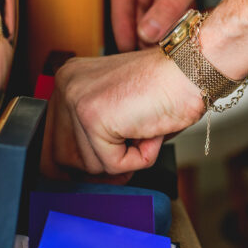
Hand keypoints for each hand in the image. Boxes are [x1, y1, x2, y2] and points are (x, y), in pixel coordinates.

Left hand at [41, 49, 204, 175]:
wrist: (191, 70)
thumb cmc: (168, 88)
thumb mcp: (122, 110)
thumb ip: (99, 136)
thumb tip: (86, 177)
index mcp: (71, 80)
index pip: (56, 138)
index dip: (86, 156)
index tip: (108, 157)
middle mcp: (67, 85)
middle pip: (64, 156)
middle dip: (102, 162)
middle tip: (133, 151)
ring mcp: (77, 100)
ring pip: (90, 164)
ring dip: (125, 157)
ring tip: (146, 128)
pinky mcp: (94, 117)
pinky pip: (112, 164)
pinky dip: (139, 158)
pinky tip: (151, 131)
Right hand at [110, 0, 208, 51]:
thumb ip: (172, 5)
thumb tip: (148, 33)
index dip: (122, 16)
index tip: (125, 40)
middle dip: (139, 24)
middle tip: (140, 50)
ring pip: (152, 1)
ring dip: (154, 24)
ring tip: (155, 48)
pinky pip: (168, 1)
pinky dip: (170, 18)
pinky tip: (171, 36)